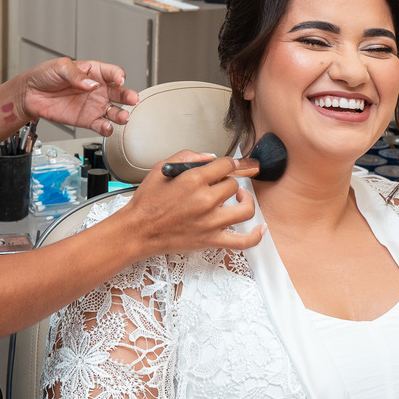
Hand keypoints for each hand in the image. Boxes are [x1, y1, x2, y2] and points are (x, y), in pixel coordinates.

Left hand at [19, 58, 138, 135]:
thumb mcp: (60, 67)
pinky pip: (101, 125)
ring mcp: (93, 105)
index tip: (119, 79)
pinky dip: (106, 128)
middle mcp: (98, 89)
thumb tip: (91, 84)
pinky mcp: (86, 120)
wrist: (30, 94)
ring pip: (114, 111)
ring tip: (123, 117)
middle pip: (119, 92)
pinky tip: (107, 127)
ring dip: (121, 114)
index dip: (118, 75)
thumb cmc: (45, 75)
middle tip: (132, 99)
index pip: (112, 72)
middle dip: (128, 96)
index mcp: (93, 71)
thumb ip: (76, 75)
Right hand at [116, 150, 264, 256]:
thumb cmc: (147, 202)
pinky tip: (260, 228)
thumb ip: (186, 157)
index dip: (227, 164)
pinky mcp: (211, 240)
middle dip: (227, 182)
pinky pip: (242, 241)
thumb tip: (208, 157)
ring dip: (245, 201)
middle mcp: (205, 200)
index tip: (227, 166)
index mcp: (193, 180)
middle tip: (219, 185)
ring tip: (239, 198)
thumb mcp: (161, 169)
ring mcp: (211, 222)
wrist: (138, 231)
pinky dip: (255, 236)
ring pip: (245, 209)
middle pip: (233, 185)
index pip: (225, 166)